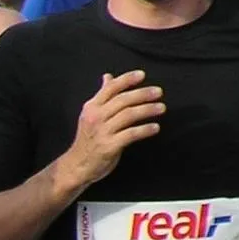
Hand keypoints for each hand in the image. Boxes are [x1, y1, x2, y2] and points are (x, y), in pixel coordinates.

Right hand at [61, 71, 163, 191]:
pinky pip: (131, 134)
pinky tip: (155, 127)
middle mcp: (96, 117)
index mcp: (91, 107)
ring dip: (147, 110)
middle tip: (158, 92)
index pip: (110, 88)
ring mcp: (102, 132)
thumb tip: (108, 77)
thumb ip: (101, 96)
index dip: (126, 80)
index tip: (142, 75)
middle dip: (142, 94)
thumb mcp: (90, 114)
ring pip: (128, 115)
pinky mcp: (109, 146)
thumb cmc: (88, 139)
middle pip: (122, 100)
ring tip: (161, 108)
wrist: (77, 164)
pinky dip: (144, 130)